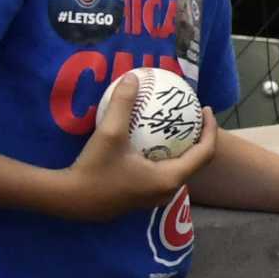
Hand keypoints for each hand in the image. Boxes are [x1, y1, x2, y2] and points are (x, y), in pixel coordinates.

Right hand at [59, 77, 217, 221]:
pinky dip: (166, 157)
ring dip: (182, 149)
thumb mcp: (110, 132)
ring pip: (178, 171)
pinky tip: (151, 142)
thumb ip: (123, 103)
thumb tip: (133, 77)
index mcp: (168, 179)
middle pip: (195, 163)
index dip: (211, 129)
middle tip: (192, 116)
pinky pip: (163, 176)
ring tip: (175, 126)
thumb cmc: (94, 169)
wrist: (67, 200)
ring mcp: (152, 199)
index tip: (206, 109)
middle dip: (199, 138)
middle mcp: (165, 192)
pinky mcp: (139, 200)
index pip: (204, 153)